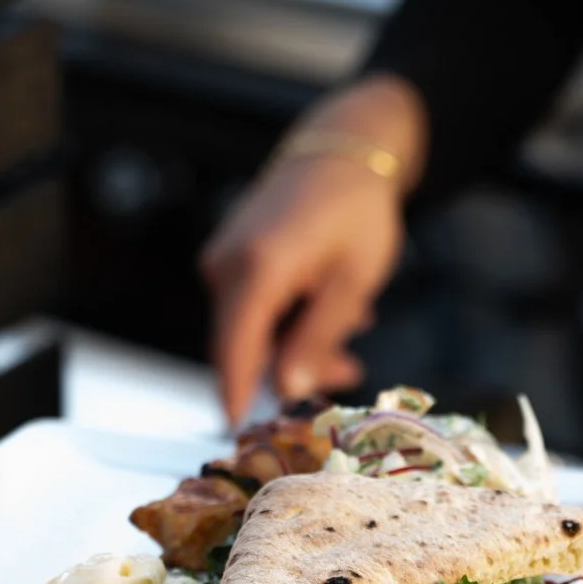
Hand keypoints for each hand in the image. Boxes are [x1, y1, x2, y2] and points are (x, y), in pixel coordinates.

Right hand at [201, 76, 425, 422]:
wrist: (345, 148)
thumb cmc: (358, 212)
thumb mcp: (352, 283)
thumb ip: (319, 338)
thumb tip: (289, 391)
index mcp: (258, 269)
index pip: (234, 352)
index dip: (237, 398)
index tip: (242, 435)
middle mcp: (228, 264)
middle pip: (244, 345)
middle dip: (291, 368)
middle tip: (347, 371)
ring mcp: (224, 257)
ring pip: (252, 327)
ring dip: (297, 340)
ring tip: (352, 324)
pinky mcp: (230, 254)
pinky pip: (253, 304)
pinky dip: (288, 315)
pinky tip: (328, 303)